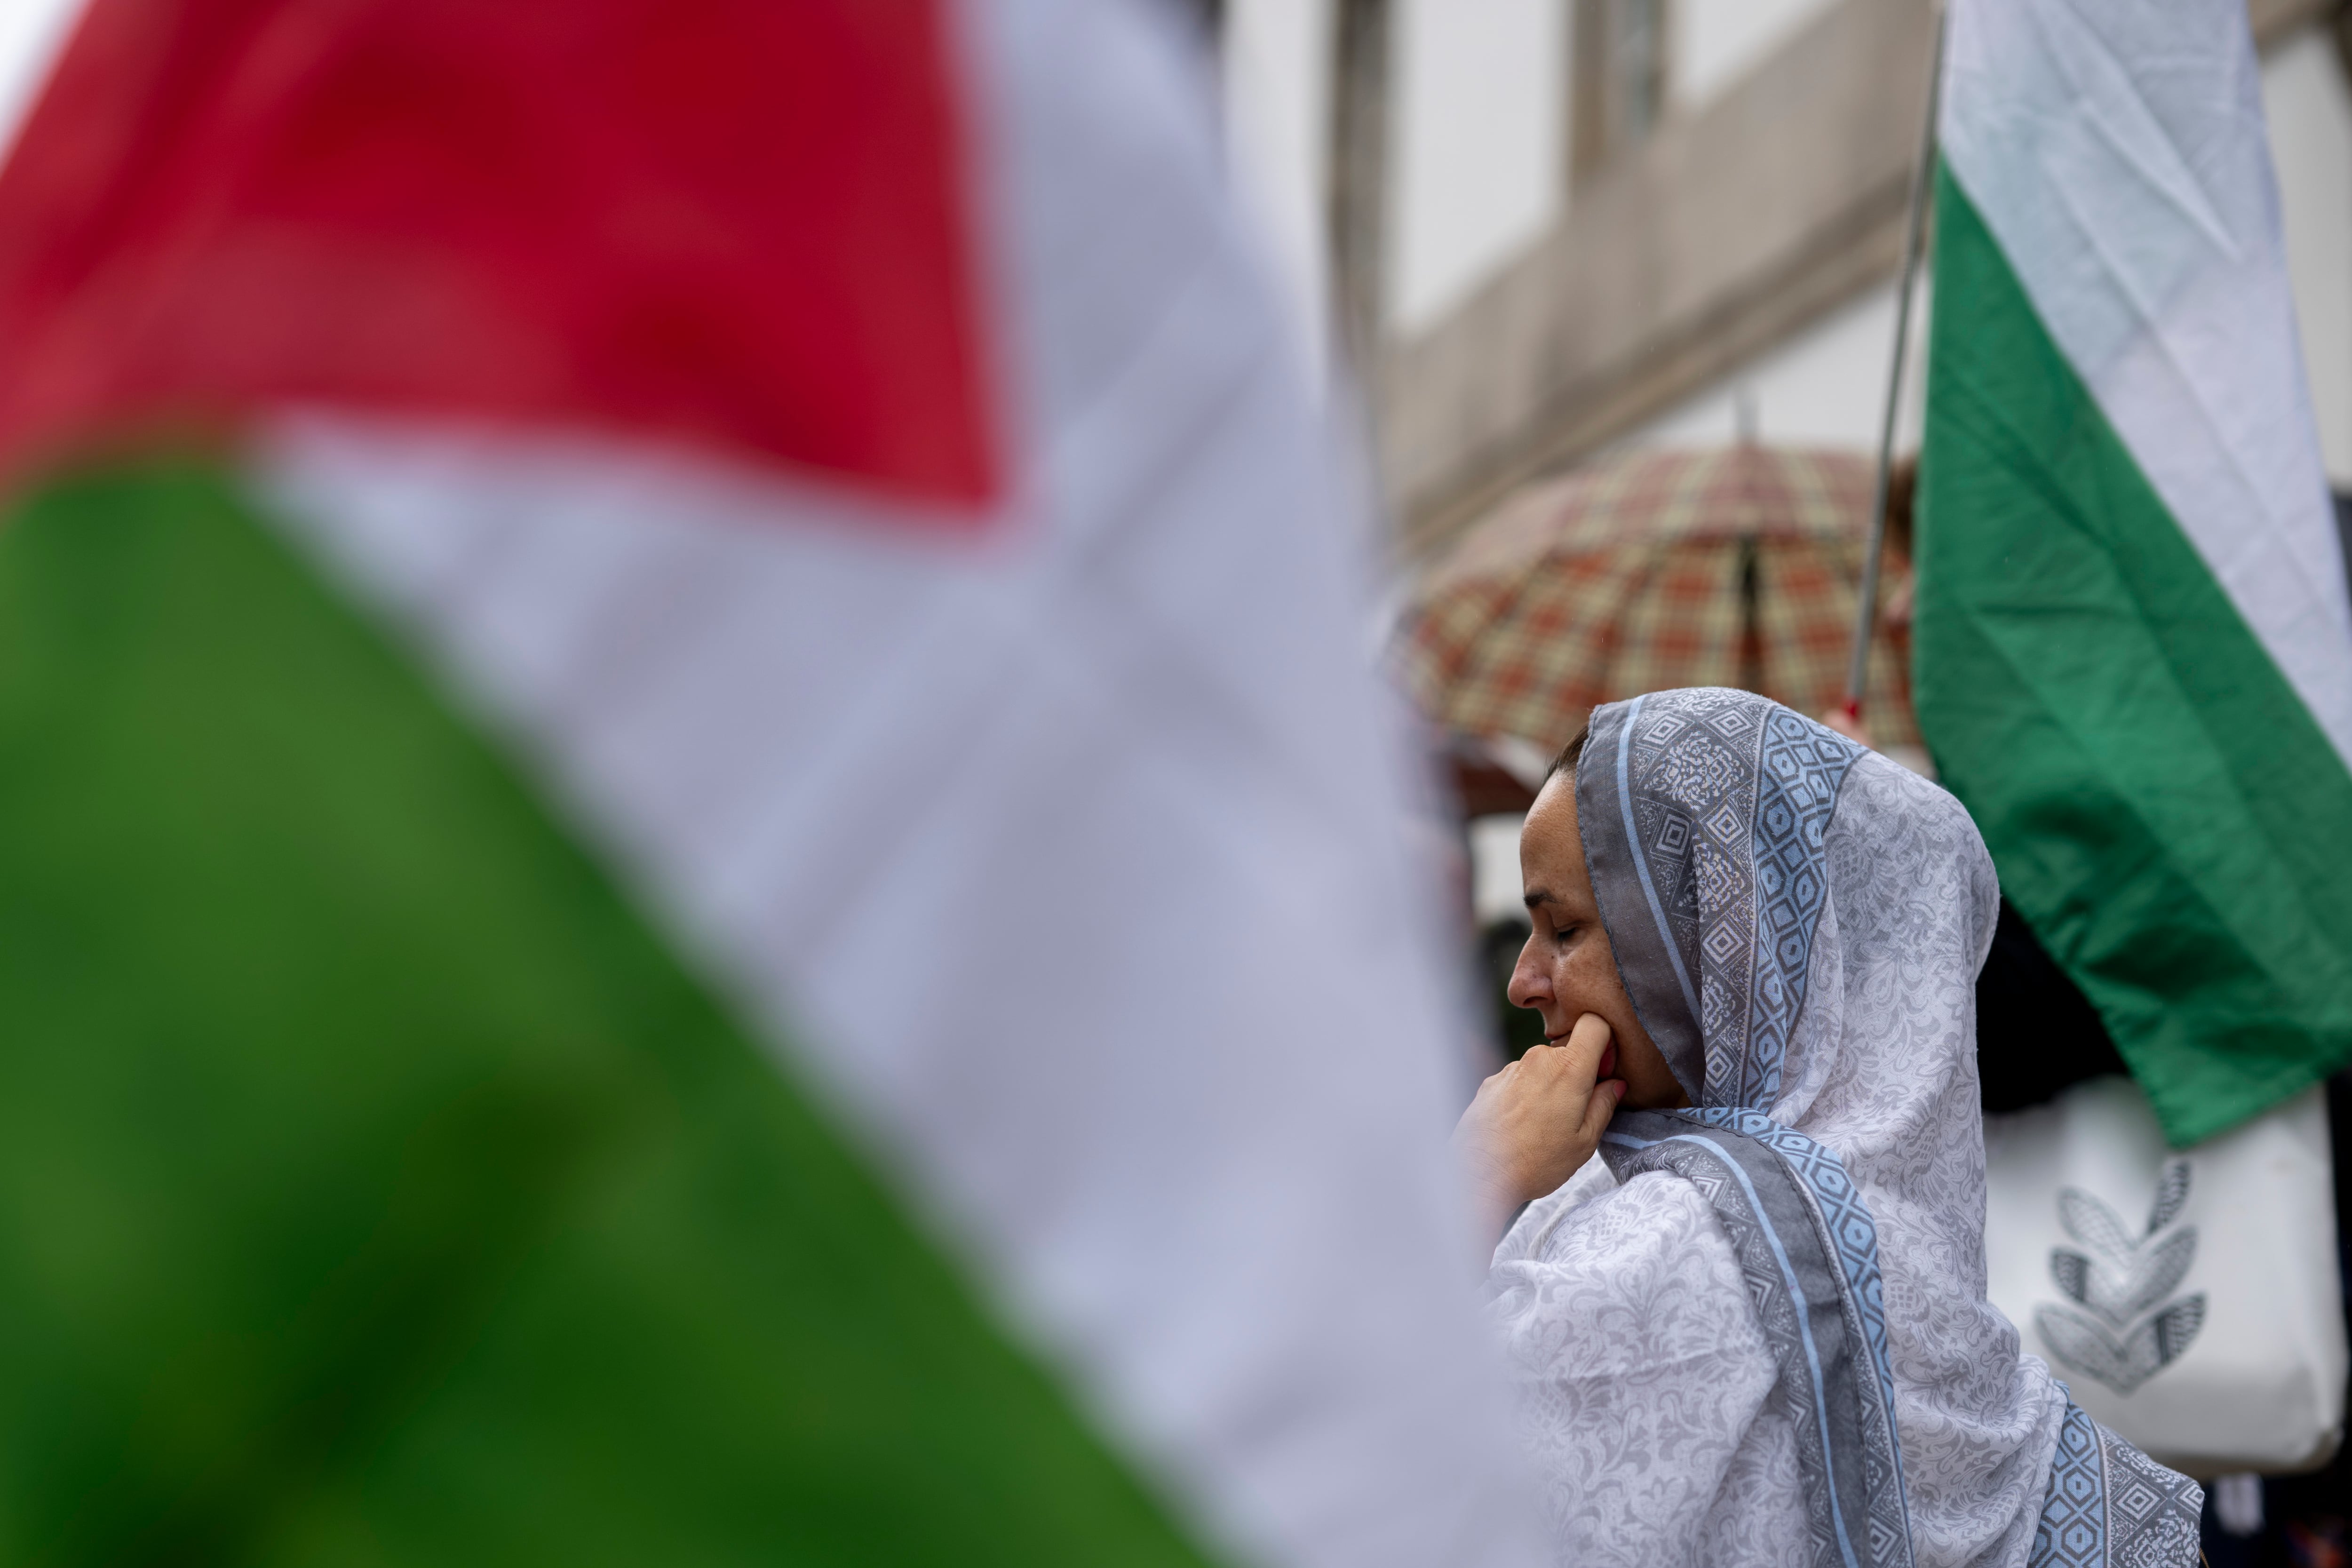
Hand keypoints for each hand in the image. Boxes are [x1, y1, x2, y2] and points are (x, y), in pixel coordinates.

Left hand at [1453, 1013, 1625, 1244]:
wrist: (1478, 1173)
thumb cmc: (1536, 1161)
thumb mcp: (1585, 1141)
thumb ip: (1604, 1105)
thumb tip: (1615, 1084)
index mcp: (1568, 1068)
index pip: (1594, 1024)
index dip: (1605, 1042)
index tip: (1603, 1071)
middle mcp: (1538, 1058)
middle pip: (1567, 1049)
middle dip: (1577, 1072)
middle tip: (1574, 1110)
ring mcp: (1511, 1068)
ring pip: (1542, 1066)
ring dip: (1550, 1085)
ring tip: (1544, 1124)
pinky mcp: (1492, 1081)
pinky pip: (1519, 1079)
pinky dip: (1526, 1094)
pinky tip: (1521, 1125)